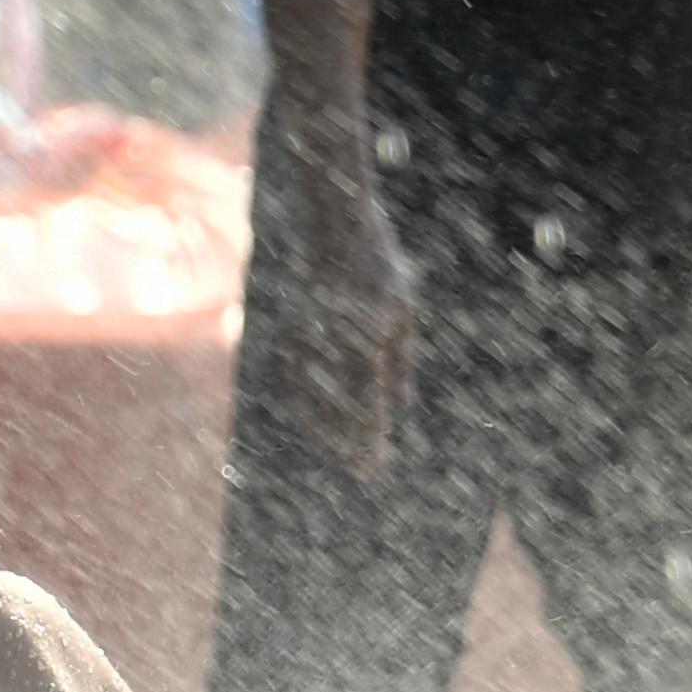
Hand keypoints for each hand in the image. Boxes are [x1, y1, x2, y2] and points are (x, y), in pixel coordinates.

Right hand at [285, 176, 419, 481]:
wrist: (330, 221)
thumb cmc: (377, 262)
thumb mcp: (402, 309)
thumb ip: (399, 360)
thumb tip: (399, 406)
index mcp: (364, 339)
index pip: (366, 405)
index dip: (370, 440)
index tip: (376, 466)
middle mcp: (329, 344)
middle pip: (335, 411)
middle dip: (349, 444)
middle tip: (363, 470)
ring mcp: (303, 338)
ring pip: (309, 400)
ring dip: (325, 429)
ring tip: (341, 450)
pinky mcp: (289, 332)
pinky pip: (296, 382)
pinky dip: (307, 406)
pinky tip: (316, 419)